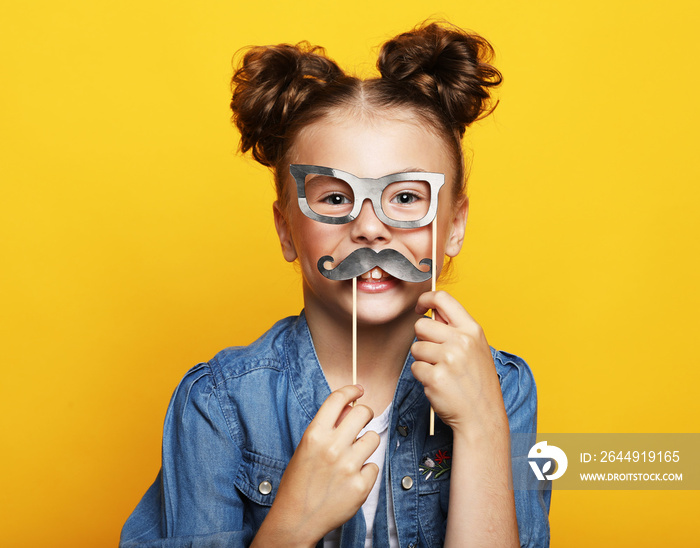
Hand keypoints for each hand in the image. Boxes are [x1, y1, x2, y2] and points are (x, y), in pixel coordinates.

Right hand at [252, 385, 379, 547]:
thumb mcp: (306, 448)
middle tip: (362, 421)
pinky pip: (373, 465)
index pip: (338, 399)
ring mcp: (349, 466)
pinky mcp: (361, 485)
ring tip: (352, 456)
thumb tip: (350, 407)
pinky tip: (351, 478)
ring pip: (373, 438)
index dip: (351, 390)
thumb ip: (327, 427)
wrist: (296, 518)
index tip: (358, 390)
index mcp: (315, 434)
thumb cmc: (299, 481)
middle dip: (365, 414)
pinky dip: (365, 471)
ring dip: (365, 444)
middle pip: (363, 413)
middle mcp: (332, 447)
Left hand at [411, 291, 508, 437]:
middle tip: (435, 355)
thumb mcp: (476, 349)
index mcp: (472, 330)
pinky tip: (438, 384)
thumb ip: (456, 330)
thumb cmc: (477, 383)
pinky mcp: (435, 377)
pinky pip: (415, 368)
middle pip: (421, 325)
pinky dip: (422, 377)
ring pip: (416, 348)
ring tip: (441, 372)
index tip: (419, 308)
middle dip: (422, 339)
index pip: (443, 298)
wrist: (483, 417)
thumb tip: (432, 313)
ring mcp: (448, 359)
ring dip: (422, 360)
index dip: (425, 299)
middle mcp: (461, 341)